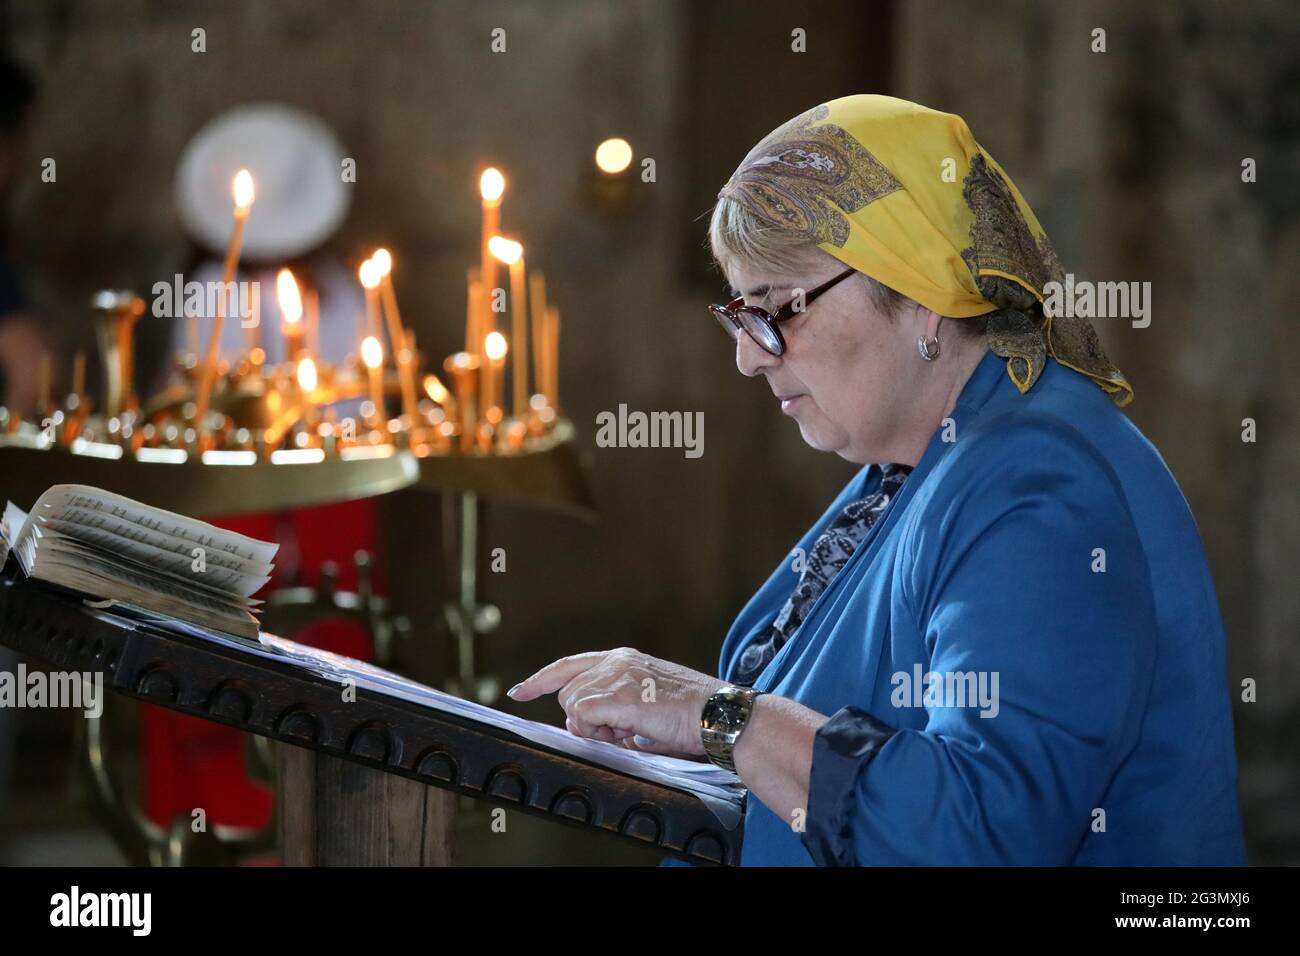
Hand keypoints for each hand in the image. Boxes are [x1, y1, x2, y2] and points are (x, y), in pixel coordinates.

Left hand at [507, 648, 728, 757]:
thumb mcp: (645, 706)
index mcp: (623, 658)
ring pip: (574, 707)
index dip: (540, 679)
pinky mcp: (620, 697)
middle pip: (568, 694)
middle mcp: (616, 661)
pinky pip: (584, 718)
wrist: (718, 716)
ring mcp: (617, 676)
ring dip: (596, 728)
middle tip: (621, 731)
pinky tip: (629, 732)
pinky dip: (599, 732)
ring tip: (633, 730)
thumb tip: (582, 726)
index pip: (569, 665)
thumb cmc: (691, 716)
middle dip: (586, 720)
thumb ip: (611, 710)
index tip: (519, 691)